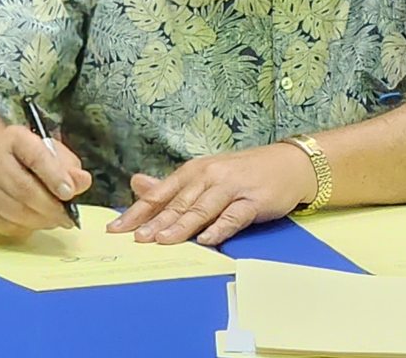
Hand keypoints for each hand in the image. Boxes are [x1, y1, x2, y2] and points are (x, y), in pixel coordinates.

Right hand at [0, 125, 91, 237]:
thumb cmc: (24, 156)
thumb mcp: (50, 150)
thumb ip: (69, 166)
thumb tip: (83, 182)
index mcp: (17, 139)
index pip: (37, 158)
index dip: (55, 177)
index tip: (69, 193)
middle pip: (23, 188)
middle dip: (50, 207)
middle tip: (67, 217)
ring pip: (12, 209)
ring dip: (39, 220)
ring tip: (56, 221)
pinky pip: (2, 224)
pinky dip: (23, 228)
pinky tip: (36, 224)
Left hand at [107, 143, 314, 245]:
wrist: (290, 164)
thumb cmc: (245, 172)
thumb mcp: (207, 173)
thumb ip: (173, 185)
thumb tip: (137, 184)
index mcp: (195, 171)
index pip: (160, 193)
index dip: (137, 211)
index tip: (116, 229)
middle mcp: (211, 176)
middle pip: (178, 203)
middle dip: (156, 221)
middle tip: (136, 239)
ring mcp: (233, 188)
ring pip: (202, 208)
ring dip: (182, 225)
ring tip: (163, 240)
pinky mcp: (254, 200)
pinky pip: (234, 215)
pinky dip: (221, 226)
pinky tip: (208, 238)